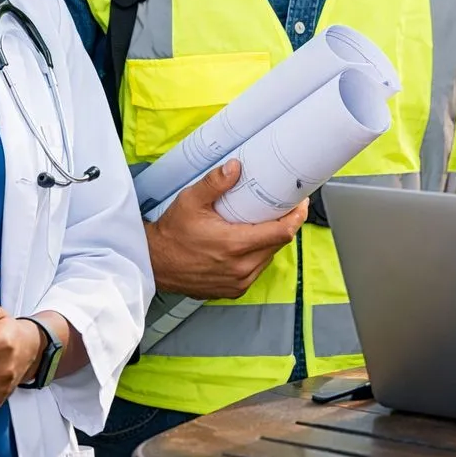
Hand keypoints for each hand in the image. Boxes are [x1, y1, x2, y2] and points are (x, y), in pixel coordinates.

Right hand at [146, 160, 308, 299]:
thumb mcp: (190, 201)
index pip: (282, 233)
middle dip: (284, 225)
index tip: (300, 203)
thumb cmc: (172, 233)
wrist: (155, 263)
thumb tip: (236, 166)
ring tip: (265, 222)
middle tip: (283, 206)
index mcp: (234, 245)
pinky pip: (257, 270)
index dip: (296, 217)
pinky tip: (250, 242)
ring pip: (269, 257)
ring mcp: (238, 281)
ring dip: (271, 241)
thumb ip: (215, 183)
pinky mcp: (233, 290)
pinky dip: (258, 255)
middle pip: (278, 244)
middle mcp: (240, 267)